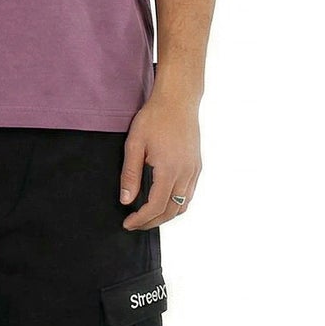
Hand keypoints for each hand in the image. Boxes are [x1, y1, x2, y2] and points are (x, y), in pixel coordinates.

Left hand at [118, 95, 200, 229]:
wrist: (178, 101)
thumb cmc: (155, 118)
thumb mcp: (135, 144)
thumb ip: (130, 174)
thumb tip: (126, 200)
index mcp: (169, 170)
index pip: (155, 207)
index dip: (141, 219)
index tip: (128, 223)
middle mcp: (186, 174)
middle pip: (171, 211)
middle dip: (152, 222)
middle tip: (135, 224)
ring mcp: (194, 171)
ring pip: (183, 205)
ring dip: (166, 215)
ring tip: (148, 216)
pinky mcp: (197, 166)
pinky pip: (189, 194)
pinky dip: (177, 204)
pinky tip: (164, 201)